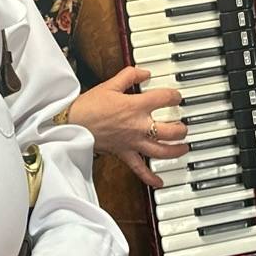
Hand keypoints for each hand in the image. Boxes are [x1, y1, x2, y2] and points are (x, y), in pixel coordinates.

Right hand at [68, 66, 186, 187]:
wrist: (71, 123)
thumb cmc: (87, 106)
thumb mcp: (109, 85)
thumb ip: (129, 76)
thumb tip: (144, 73)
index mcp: (136, 106)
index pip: (165, 99)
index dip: (175, 96)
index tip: (176, 97)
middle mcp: (138, 126)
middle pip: (170, 130)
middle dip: (181, 129)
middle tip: (184, 126)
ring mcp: (132, 142)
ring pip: (161, 151)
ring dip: (175, 151)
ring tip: (183, 148)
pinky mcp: (123, 153)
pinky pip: (139, 169)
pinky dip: (150, 177)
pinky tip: (160, 182)